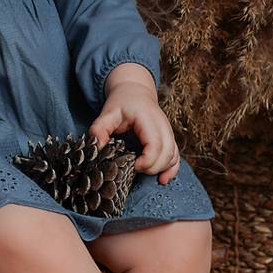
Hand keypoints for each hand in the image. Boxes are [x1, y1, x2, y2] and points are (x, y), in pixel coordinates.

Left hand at [90, 66, 179, 183]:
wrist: (135, 92)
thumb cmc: (122, 103)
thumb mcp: (107, 113)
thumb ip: (98, 129)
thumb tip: (95, 147)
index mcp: (148, 119)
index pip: (155, 145)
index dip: (145, 161)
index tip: (131, 165)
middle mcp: (163, 126)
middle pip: (167, 153)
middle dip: (151, 168)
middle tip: (132, 170)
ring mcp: (168, 133)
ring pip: (173, 156)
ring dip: (160, 169)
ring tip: (142, 173)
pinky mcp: (169, 139)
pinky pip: (176, 157)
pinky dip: (171, 170)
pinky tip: (162, 180)